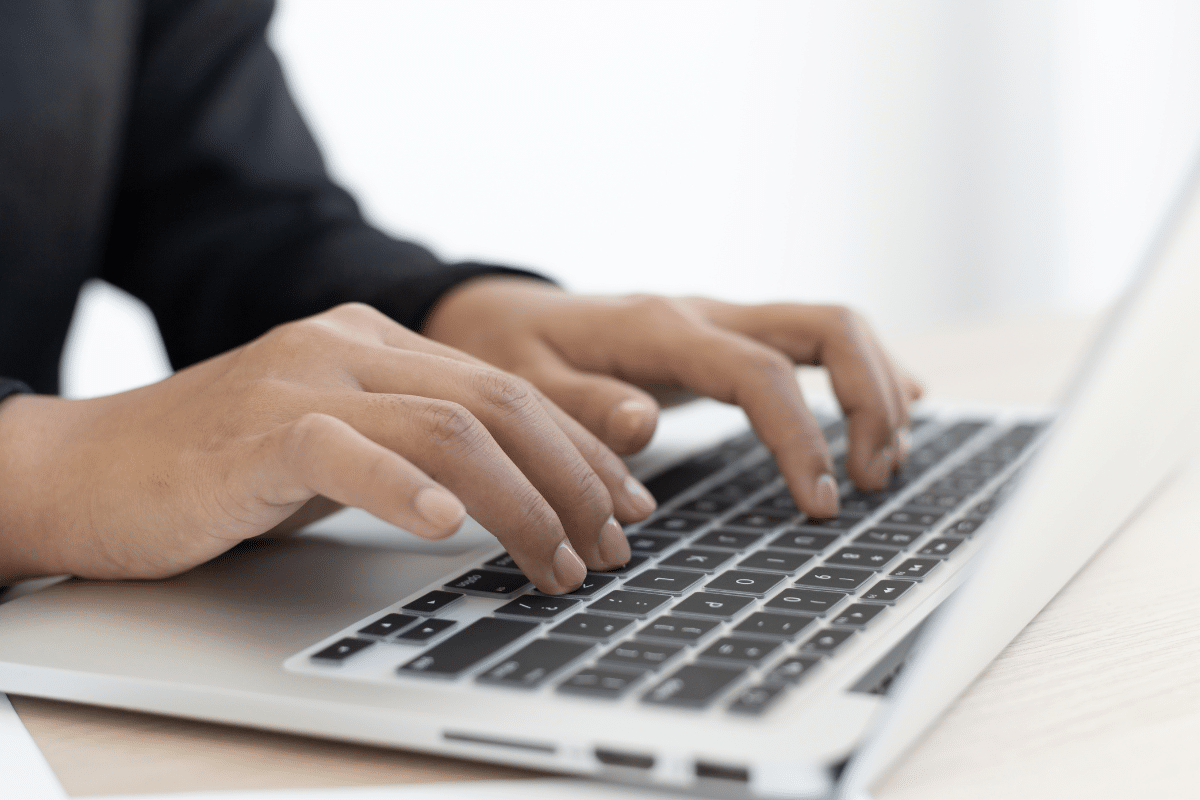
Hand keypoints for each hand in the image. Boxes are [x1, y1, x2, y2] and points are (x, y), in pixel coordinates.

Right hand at [0, 304, 657, 590]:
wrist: (94, 468)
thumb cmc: (224, 467)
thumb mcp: (341, 443)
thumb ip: (415, 445)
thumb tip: (510, 495)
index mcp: (379, 344)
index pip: (512, 388)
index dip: (584, 448)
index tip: (630, 502)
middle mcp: (352, 345)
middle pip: (501, 402)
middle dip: (575, 480)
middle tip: (613, 546)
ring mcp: (306, 380)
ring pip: (450, 426)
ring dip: (523, 503)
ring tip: (560, 562)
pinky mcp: (258, 430)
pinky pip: (348, 451)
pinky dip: (407, 488)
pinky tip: (449, 527)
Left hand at [425, 277, 922, 516]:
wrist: (504, 314)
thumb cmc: (513, 353)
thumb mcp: (524, 386)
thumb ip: (581, 409)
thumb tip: (645, 425)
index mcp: (660, 329)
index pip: (759, 373)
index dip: (802, 437)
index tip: (821, 502)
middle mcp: (705, 314)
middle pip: (826, 326)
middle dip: (870, 400)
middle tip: (874, 480)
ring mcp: (723, 320)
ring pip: (832, 326)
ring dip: (877, 387)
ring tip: (886, 463)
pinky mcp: (729, 336)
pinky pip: (815, 339)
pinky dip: (864, 371)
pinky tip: (900, 404)